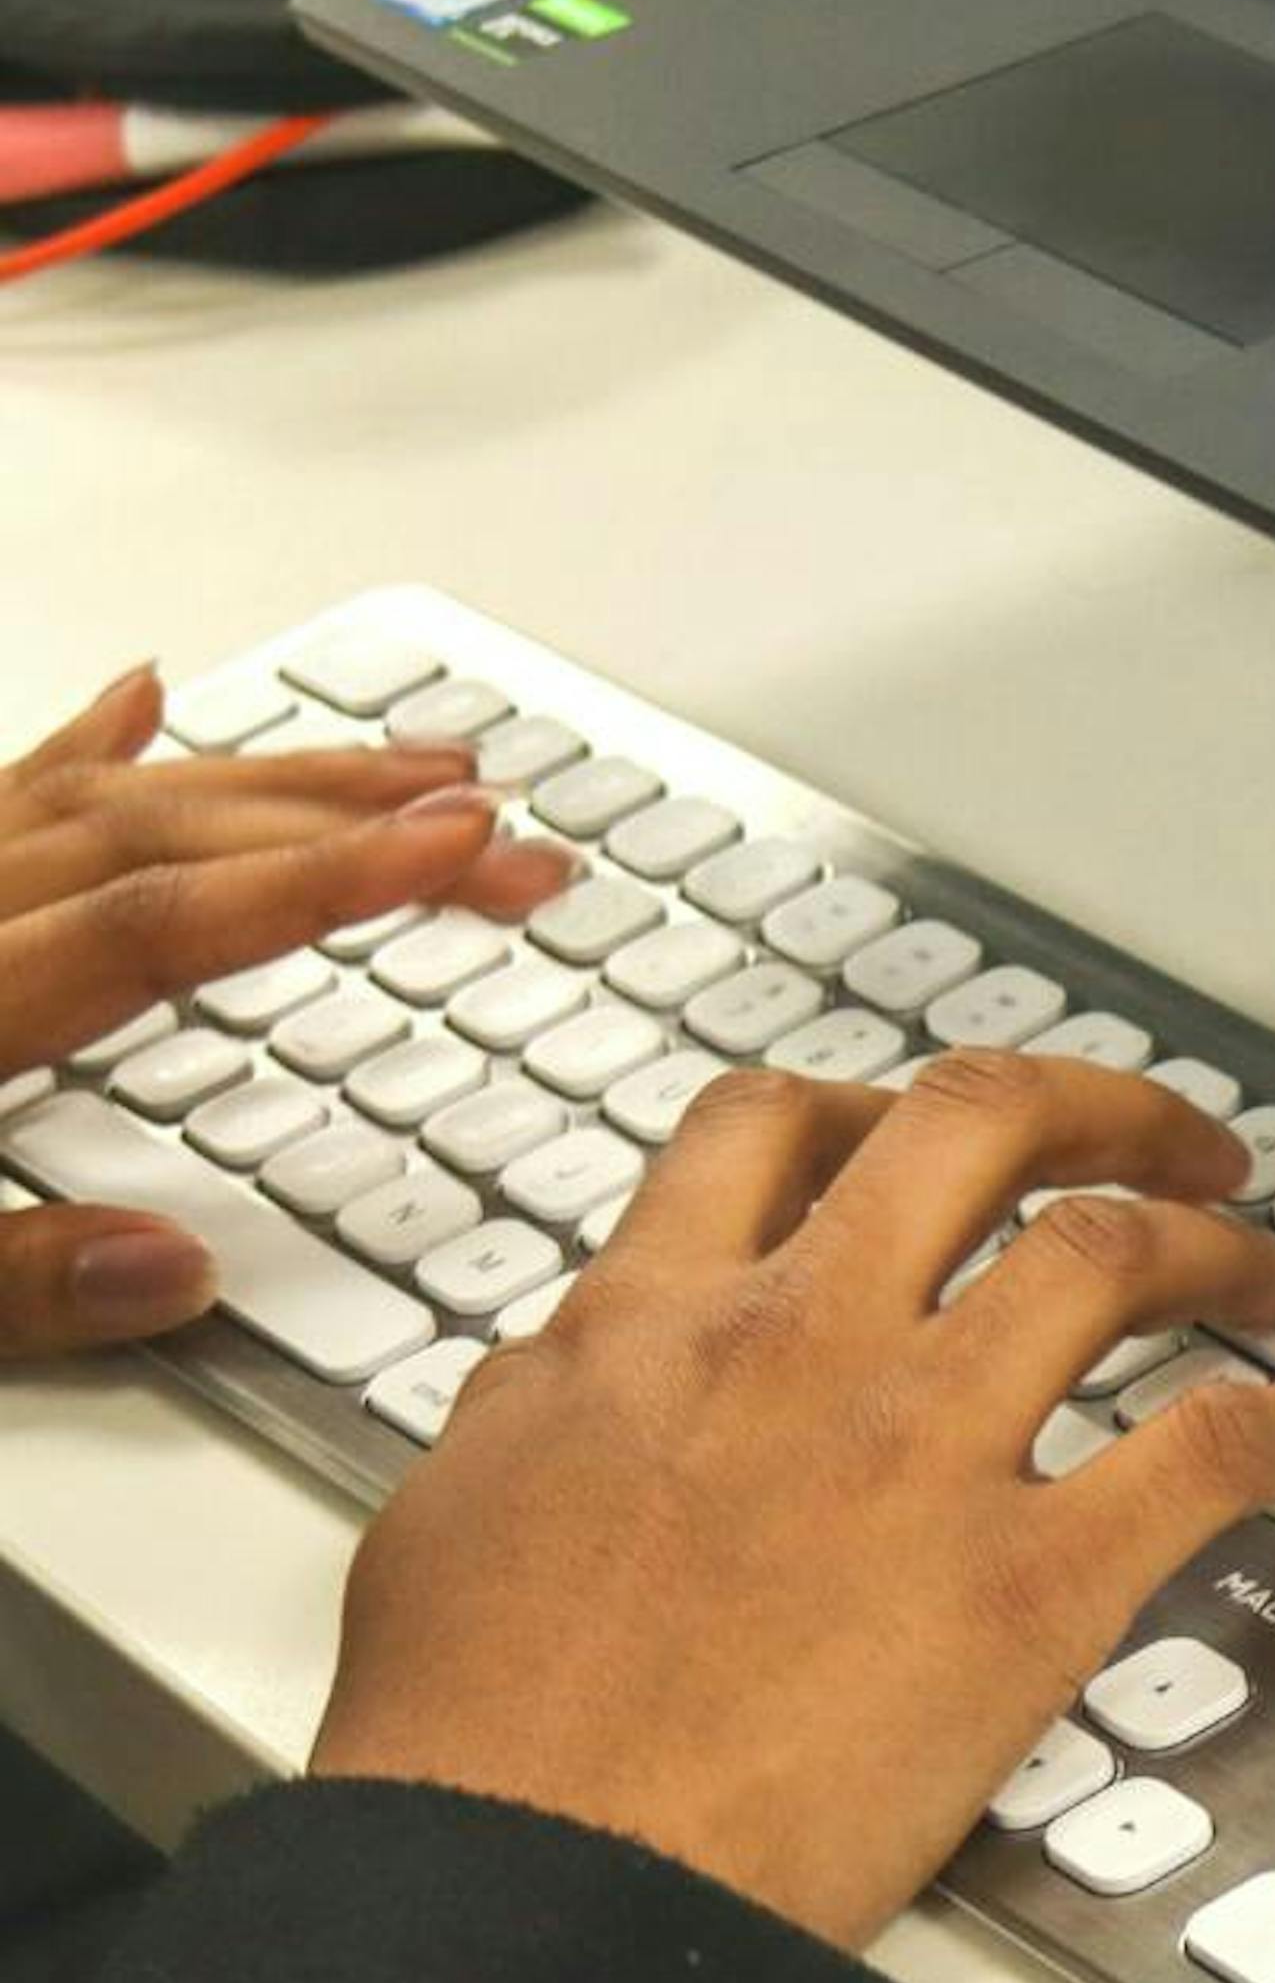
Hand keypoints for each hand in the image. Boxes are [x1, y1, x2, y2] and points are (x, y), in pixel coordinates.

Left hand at [0, 662, 569, 1356]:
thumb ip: (10, 1280)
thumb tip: (178, 1271)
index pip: (164, 925)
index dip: (329, 882)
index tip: (470, 849)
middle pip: (172, 840)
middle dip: (360, 827)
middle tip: (516, 845)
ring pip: (113, 795)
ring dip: (277, 779)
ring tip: (421, 766)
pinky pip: (6, 789)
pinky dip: (96, 745)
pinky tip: (154, 701)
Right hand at [311, 1053, 1274, 1945]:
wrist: (524, 1891)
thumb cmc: (472, 1746)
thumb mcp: (455, 1513)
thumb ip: (545, 1409)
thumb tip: (577, 1369)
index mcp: (651, 1324)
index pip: (774, 1130)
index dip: (878, 1106)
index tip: (940, 1134)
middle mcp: (800, 1343)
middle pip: (978, 1127)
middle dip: (1098, 1108)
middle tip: (1168, 1144)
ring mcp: (923, 1446)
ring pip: (1111, 1254)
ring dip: (1217, 1245)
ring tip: (1271, 1271)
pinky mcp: (1030, 1576)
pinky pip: (1213, 1449)